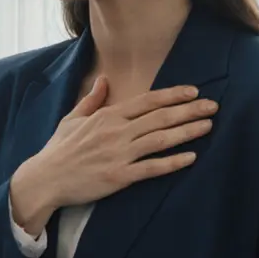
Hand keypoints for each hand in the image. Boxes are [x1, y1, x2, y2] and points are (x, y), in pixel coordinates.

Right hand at [11, 78, 216, 234]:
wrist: (45, 178)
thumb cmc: (58, 149)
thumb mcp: (72, 118)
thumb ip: (92, 99)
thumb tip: (103, 79)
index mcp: (106, 116)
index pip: (146, 101)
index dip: (172, 95)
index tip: (193, 92)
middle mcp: (116, 132)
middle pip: (160, 118)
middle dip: (189, 110)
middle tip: (213, 106)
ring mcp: (118, 154)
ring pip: (160, 139)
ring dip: (187, 132)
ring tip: (208, 125)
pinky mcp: (119, 176)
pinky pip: (152, 168)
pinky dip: (173, 162)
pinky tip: (191, 158)